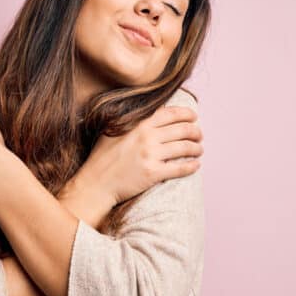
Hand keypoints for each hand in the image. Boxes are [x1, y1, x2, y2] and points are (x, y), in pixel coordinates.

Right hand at [78, 104, 202, 205]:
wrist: (96, 183)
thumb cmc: (101, 158)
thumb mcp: (112, 131)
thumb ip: (129, 120)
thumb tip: (145, 112)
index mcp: (139, 125)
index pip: (170, 114)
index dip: (186, 114)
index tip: (193, 116)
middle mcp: (147, 138)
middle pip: (182, 130)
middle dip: (195, 132)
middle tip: (199, 135)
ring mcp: (151, 155)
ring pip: (184, 148)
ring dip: (196, 148)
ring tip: (198, 150)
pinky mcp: (153, 173)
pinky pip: (180, 168)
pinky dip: (191, 166)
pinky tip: (196, 165)